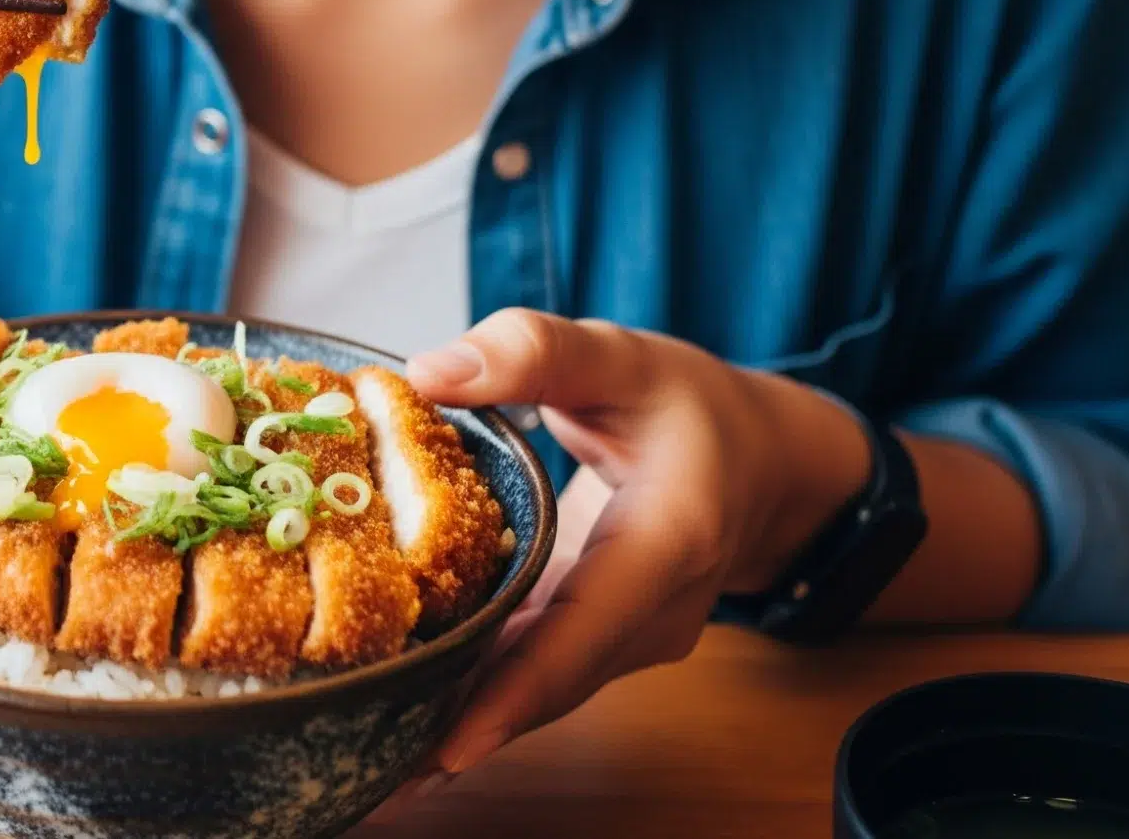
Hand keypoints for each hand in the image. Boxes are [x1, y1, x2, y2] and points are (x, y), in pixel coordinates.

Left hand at [403, 309, 870, 778]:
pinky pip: (533, 673)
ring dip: (456, 721)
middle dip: (461, 729)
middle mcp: (652, 614)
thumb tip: (427, 372)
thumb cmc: (690, 406)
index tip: (451, 747)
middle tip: (364, 776)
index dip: (517, 692)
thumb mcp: (622, 357)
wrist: (764, 460)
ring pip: (538, 690)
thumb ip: (534, 353)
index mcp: (667, 543)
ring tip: (364, 767)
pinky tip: (397, 714)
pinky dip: (472, 691)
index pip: (585, 632)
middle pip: (550, 684)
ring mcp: (628, 638)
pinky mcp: (597, 640)